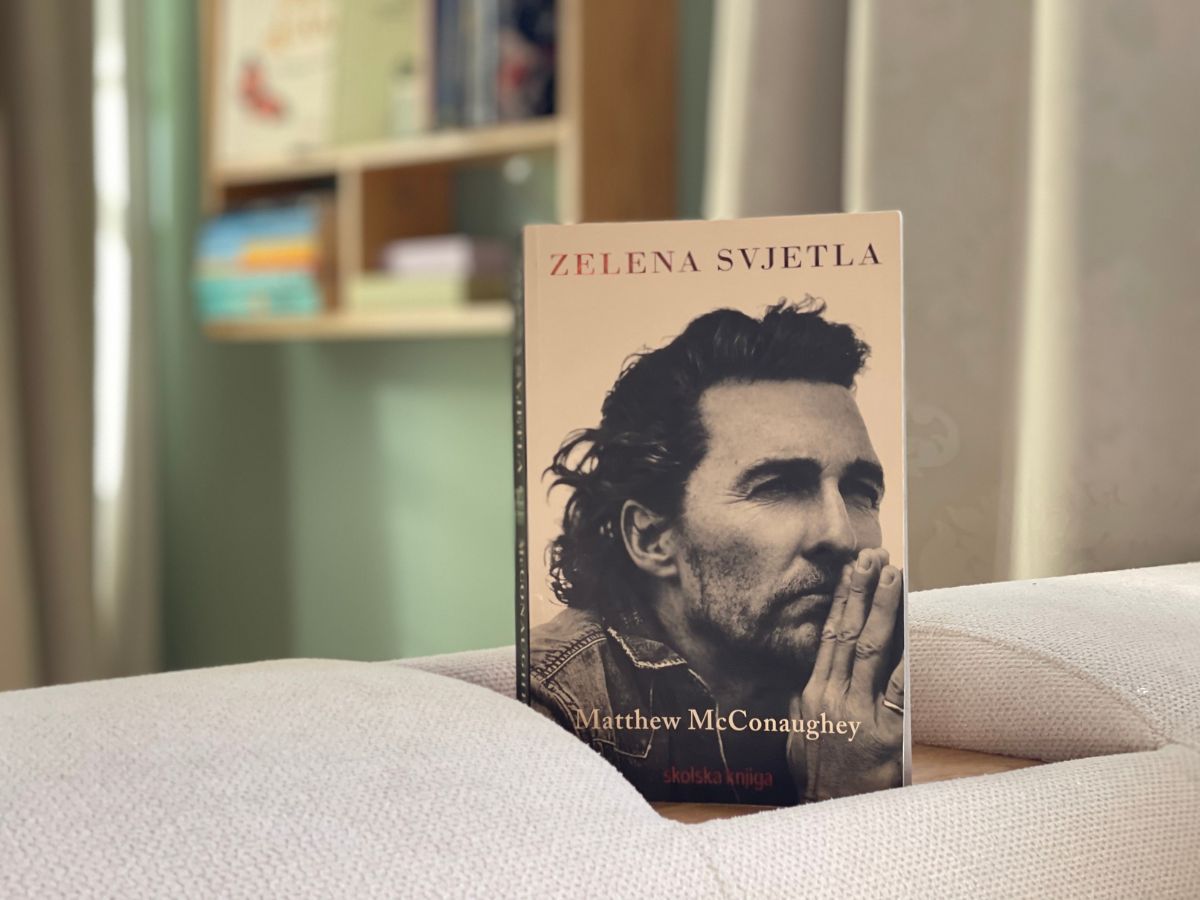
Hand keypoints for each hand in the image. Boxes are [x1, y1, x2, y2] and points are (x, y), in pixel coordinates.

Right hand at [787, 549, 904, 800]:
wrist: (827, 818)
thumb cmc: (815, 778)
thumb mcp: (799, 733)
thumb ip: (805, 701)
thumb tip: (808, 673)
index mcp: (812, 694)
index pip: (828, 635)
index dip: (841, 599)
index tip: (851, 570)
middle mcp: (830, 697)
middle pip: (847, 632)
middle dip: (861, 591)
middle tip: (874, 557)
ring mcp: (856, 715)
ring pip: (871, 650)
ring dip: (883, 609)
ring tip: (894, 577)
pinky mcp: (883, 736)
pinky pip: (898, 688)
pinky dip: (906, 655)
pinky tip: (913, 630)